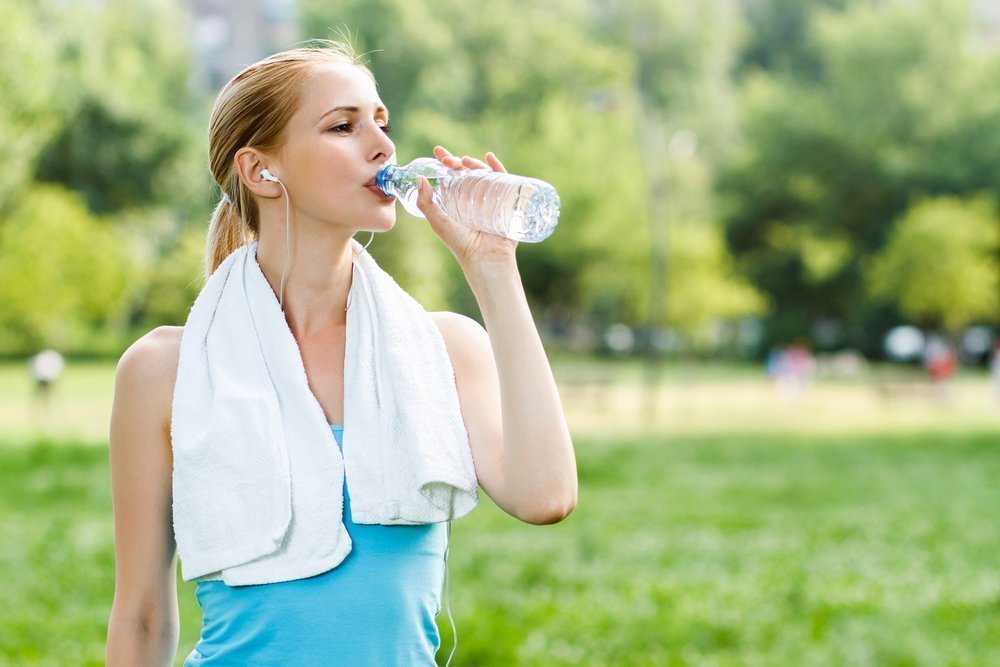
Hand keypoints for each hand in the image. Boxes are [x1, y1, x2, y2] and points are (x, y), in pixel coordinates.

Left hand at [415, 145, 517, 270]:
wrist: (486, 259)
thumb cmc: (461, 244)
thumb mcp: (439, 222)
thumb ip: (426, 203)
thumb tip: (420, 178)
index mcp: (459, 202)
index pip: (452, 177)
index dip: (445, 163)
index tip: (438, 152)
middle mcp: (475, 199)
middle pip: (468, 173)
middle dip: (458, 162)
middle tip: (449, 160)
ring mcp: (491, 199)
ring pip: (484, 174)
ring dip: (474, 163)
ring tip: (465, 160)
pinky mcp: (506, 202)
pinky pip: (504, 180)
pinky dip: (498, 167)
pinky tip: (489, 157)